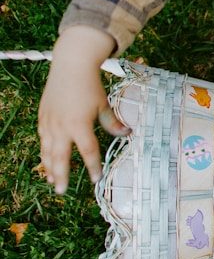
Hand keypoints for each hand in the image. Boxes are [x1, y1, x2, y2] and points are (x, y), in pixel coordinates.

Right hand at [38, 26, 126, 193]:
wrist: (70, 66)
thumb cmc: (90, 85)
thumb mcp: (104, 104)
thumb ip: (112, 122)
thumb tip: (126, 134)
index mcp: (79, 125)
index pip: (88, 151)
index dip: (92, 166)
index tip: (96, 178)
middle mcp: (61, 127)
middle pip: (60, 158)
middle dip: (61, 176)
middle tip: (61, 192)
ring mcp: (49, 123)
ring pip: (47, 151)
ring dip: (49, 167)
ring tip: (52, 181)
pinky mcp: (43, 117)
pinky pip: (42, 140)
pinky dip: (44, 152)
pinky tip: (46, 160)